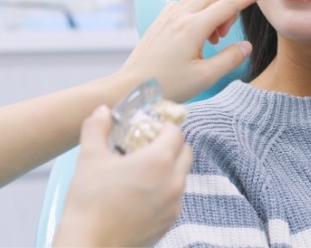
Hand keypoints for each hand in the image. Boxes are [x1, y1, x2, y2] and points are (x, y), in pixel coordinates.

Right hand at [54, 106, 192, 246]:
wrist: (89, 246)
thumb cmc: (89, 202)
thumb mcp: (89, 158)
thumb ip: (97, 128)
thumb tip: (102, 110)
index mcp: (159, 160)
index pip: (176, 132)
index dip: (164, 126)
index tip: (150, 128)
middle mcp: (174, 180)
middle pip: (185, 151)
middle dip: (172, 144)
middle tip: (149, 146)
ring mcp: (175, 203)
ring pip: (182, 175)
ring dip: (170, 167)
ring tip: (144, 171)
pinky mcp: (170, 221)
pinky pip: (176, 197)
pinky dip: (166, 189)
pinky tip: (143, 193)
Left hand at [118, 0, 268, 102]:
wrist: (130, 89)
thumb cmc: (167, 86)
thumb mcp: (205, 77)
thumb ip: (230, 58)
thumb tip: (246, 46)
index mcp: (193, 28)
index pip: (229, 4)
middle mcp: (180, 16)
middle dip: (227, 9)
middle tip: (220, 38)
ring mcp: (167, 16)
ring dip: (211, 9)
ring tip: (207, 38)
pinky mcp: (159, 20)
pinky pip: (184, 2)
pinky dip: (196, 11)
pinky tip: (192, 35)